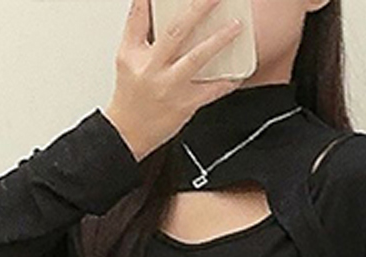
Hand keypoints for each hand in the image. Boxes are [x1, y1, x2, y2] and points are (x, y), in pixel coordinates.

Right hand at [105, 0, 246, 160]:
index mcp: (135, 54)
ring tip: (235, 26)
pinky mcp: (185, 105)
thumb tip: (146, 0)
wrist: (128, 134)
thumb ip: (137, 26)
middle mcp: (153, 68)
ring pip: (196, 59)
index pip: (140, 18)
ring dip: (218, 41)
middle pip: (176, 32)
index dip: (149, 1)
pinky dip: (227, 81)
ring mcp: (170, 87)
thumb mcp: (126, 57)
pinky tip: (239, 71)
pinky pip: (211, 91)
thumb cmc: (131, 94)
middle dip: (198, 9)